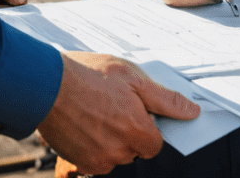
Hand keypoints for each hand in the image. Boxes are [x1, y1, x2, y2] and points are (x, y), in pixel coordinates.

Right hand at [38, 52, 198, 173]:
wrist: (48, 84)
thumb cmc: (90, 75)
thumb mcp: (133, 77)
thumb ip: (165, 99)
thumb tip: (192, 111)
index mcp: (136, 130)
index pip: (155, 143)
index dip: (147, 125)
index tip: (135, 109)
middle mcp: (119, 151)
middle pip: (135, 149)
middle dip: (128, 130)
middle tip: (114, 105)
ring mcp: (98, 160)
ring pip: (115, 155)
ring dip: (111, 138)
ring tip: (97, 110)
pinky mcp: (80, 163)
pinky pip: (96, 160)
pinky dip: (94, 145)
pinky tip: (86, 122)